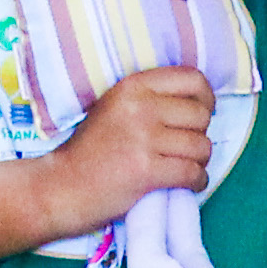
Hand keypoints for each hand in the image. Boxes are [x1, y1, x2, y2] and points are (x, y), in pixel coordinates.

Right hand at [33, 66, 215, 238]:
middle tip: (184, 149)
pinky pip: (193, 173)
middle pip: (201, 116)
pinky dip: (197, 182)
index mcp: (133, 86)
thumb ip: (150, 100)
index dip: (206, 99)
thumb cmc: (90, 151)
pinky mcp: (146, 171)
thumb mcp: (115, 108)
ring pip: (201, 147)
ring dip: (199, 162)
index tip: (201, 115)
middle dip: (199, 136)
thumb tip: (200, 104)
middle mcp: (140, 107)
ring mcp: (143, 139)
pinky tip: (187, 184)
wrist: (60, 187)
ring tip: (183, 168)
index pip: (193, 79)